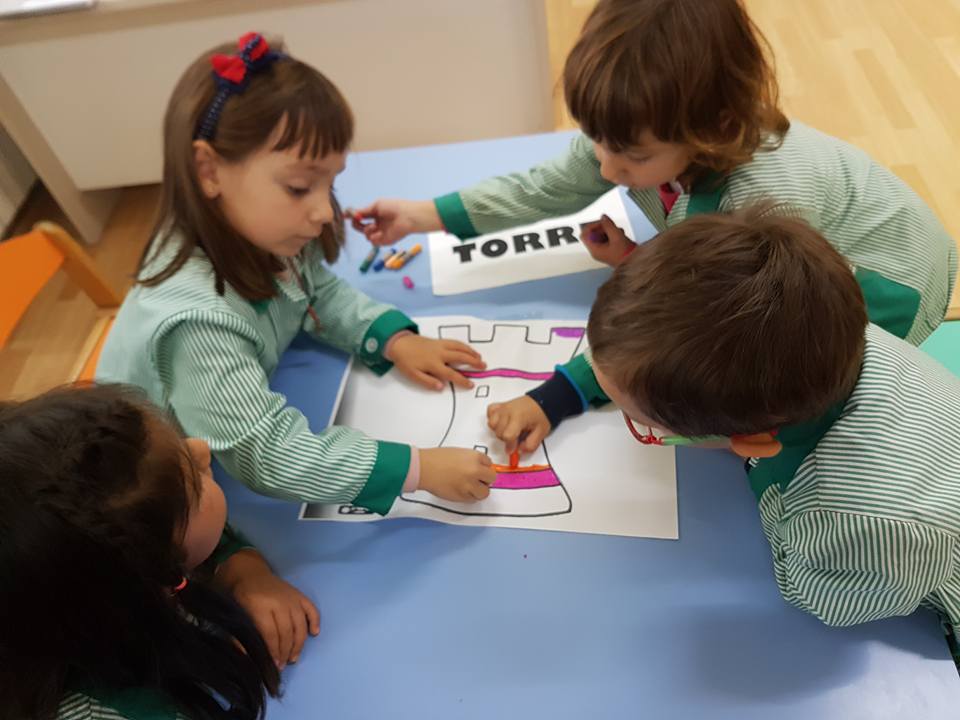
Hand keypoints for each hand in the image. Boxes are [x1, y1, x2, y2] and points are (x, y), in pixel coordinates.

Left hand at [217, 550, 319, 668]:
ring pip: (300, 624)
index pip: (271, 633)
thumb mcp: (234, 613)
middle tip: (282, 666)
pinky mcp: (299, 594)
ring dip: (299, 644)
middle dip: (285, 651)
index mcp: (261, 605)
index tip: (273, 665)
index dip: (273, 651)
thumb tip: (246, 656)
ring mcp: (292, 597)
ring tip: (293, 658)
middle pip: (287, 631)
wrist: (249, 571)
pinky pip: (312, 609)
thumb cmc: (239, 595)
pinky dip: (315, 621)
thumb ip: (238, 635)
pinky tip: (314, 634)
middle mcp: (280, 601)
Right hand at [349, 199, 441, 245]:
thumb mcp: (376, 206)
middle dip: (356, 224)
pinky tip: (380, 232)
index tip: (345, 216)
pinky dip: (374, 236)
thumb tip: (350, 213)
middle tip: (357, 220)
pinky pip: (372, 241)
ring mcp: (381, 233)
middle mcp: (377, 224)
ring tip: (375, 226)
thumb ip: (363, 211)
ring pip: (365, 235)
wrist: (407, 217)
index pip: (361, 217)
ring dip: (367, 230)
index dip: (353, 217)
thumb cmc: (394, 208)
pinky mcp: (384, 241)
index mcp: (376, 215)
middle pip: (359, 227)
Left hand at [386, 333, 485, 390]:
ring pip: (460, 348)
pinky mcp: (439, 340)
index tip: (471, 385)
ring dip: (471, 353)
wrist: (399, 343)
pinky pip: (455, 342)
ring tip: (480, 358)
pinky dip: (464, 346)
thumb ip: (428, 382)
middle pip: (460, 357)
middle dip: (473, 362)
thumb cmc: (406, 361)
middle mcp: (440, 354)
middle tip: (483, 367)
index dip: (462, 380)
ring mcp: (440, 345)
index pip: (451, 374)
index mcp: (433, 364)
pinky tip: (469, 349)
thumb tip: (442, 387)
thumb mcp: (413, 376)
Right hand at [419, 447, 495, 501]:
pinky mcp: (462, 496)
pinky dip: (469, 497)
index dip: (484, 467)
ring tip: (470, 487)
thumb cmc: (436, 458)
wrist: (424, 468)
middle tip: (477, 479)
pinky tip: (461, 491)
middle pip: (491, 478)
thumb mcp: (459, 452)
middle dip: (485, 479)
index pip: (490, 464)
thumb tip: (479, 468)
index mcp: (475, 457)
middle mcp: (475, 471)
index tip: (480, 470)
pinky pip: (472, 500)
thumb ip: (471, 460)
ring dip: (479, 490)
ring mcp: (469, 485)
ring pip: (484, 492)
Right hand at [487, 396, 550, 453]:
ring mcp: (503, 407)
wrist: (542, 401)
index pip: (507, 436)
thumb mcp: (540, 433)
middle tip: (516, 438)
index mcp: (518, 418)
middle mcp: (508, 411)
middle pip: (498, 432)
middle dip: (506, 439)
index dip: (510, 445)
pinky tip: (501, 421)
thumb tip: (519, 451)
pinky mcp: (500, 405)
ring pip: (491, 424)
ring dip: (498, 430)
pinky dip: (493, 418)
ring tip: (508, 429)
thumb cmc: (541, 415)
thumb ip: (530, 444)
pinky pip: (490, 412)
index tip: (514, 449)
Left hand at [580, 214, 634, 265]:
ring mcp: (603, 251)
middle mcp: (597, 251)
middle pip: (592, 234)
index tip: (601, 223)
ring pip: (600, 236)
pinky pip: (606, 239)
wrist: (635, 264)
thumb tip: (603, 217)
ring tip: (617, 230)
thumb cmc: (626, 255)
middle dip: (602, 227)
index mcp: (594, 250)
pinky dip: (612, 234)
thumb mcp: (617, 236)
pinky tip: (620, 234)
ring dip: (608, 230)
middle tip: (610, 226)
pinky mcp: (609, 250)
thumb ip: (609, 225)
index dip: (592, 226)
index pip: (584, 235)